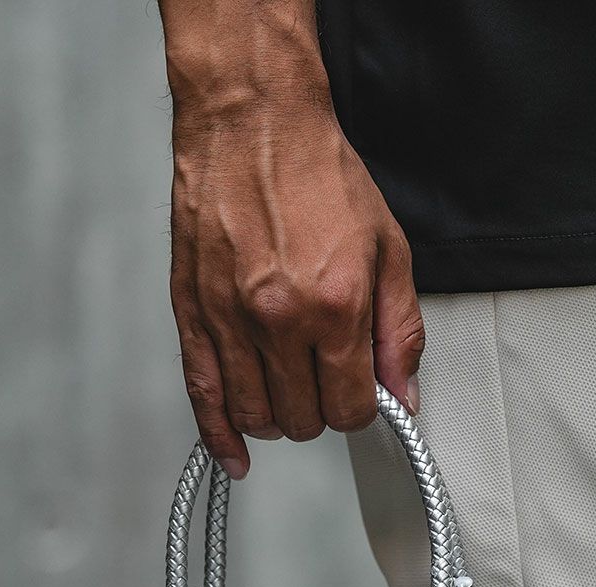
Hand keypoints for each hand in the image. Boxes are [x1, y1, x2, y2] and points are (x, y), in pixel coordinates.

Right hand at [165, 48, 423, 476]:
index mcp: (334, 306)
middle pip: (303, 420)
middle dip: (321, 412)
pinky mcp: (193, 314)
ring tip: (288, 392)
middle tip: (324, 381)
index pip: (350, 408)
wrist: (253, 122)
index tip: (359, 392)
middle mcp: (279, 320)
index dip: (361, 410)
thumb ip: (399, 332)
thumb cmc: (319, 175)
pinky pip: (203, 396)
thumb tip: (402, 397)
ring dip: (277, 419)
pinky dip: (219, 435)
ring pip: (256, 417)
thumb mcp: (389, 250)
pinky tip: (234, 456)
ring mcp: (230, 321)